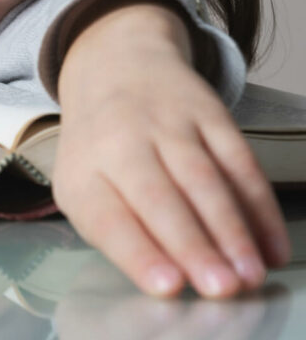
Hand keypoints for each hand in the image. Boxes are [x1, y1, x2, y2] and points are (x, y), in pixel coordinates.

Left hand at [52, 0, 290, 297]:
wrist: (114, 66)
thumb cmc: (99, 148)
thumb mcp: (86, 188)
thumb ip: (119, 232)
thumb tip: (170, 281)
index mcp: (82, 172)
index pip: (106, 217)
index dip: (137, 251)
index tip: (168, 285)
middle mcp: (119, 143)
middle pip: (158, 198)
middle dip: (193, 245)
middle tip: (221, 288)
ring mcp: (165, 124)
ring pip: (203, 180)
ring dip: (232, 231)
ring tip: (250, 275)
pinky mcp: (207, 113)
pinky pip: (239, 162)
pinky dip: (260, 206)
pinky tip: (271, 244)